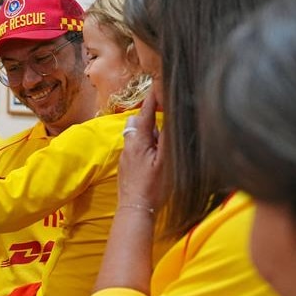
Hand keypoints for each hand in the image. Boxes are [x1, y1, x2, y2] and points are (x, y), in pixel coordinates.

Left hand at [119, 93, 166, 209]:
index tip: (159, 85)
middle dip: (150, 116)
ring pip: (137, 135)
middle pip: (138, 122)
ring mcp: (126, 156)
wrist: (135, 210)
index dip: (152, 98)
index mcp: (138, 141)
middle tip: (166, 115)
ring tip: (163, 139)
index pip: (145, 112)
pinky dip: (146, 144)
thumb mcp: (165, 160)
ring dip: (148, 132)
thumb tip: (169, 116)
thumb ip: (166, 137)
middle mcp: (129, 145)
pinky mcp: (126, 166)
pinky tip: (155, 155)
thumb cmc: (153, 187)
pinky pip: (136, 147)